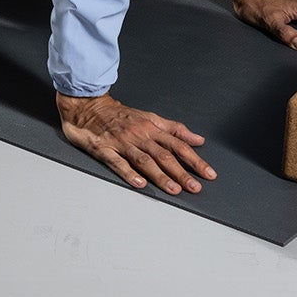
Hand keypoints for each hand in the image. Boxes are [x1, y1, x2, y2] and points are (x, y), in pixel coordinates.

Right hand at [55, 92, 216, 193]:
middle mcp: (139, 135)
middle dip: (181, 172)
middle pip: (163, 155)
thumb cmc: (120, 115)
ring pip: (144, 160)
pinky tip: (139, 183)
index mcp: (151, 127)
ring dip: (160, 176)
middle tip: (195, 187)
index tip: (208, 173)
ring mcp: (121, 143)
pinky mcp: (104, 150)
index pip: (178, 144)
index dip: (194, 159)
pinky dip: (129, 173)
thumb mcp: (150, 117)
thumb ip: (174, 129)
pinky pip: (117, 162)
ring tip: (174, 189)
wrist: (88, 107)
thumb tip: (198, 139)